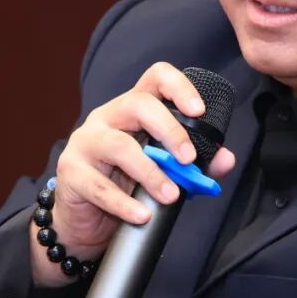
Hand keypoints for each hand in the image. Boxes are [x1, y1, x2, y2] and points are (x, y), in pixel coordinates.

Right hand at [33, 62, 235, 284]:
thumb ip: (196, 165)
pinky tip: (143, 215)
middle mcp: (108, 117)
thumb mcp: (165, 172)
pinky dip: (123, 203)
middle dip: (169, 130)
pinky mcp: (70, 171)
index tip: (199, 111)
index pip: (155, 78)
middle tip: (189, 160)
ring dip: (150, 172)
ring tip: (171, 195)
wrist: (85, 219)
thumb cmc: (126, 185)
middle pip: (138, 104)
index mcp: (133, 109)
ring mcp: (85, 141)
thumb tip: (226, 160)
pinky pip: (98, 186)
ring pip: (118, 145)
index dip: (178, 87)